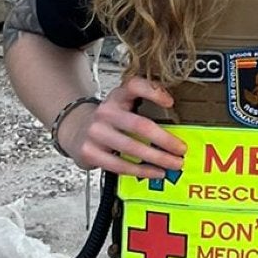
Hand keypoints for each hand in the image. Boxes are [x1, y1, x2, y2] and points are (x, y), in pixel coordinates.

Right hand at [68, 76, 188, 177]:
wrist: (76, 129)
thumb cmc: (109, 120)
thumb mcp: (124, 105)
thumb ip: (145, 107)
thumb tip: (178, 126)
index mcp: (118, 96)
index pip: (134, 86)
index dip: (153, 92)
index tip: (170, 102)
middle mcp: (105, 112)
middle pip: (140, 125)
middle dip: (165, 140)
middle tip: (181, 149)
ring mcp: (96, 132)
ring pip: (132, 148)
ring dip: (158, 159)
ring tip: (173, 163)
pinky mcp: (90, 152)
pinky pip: (120, 165)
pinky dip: (141, 170)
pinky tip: (155, 172)